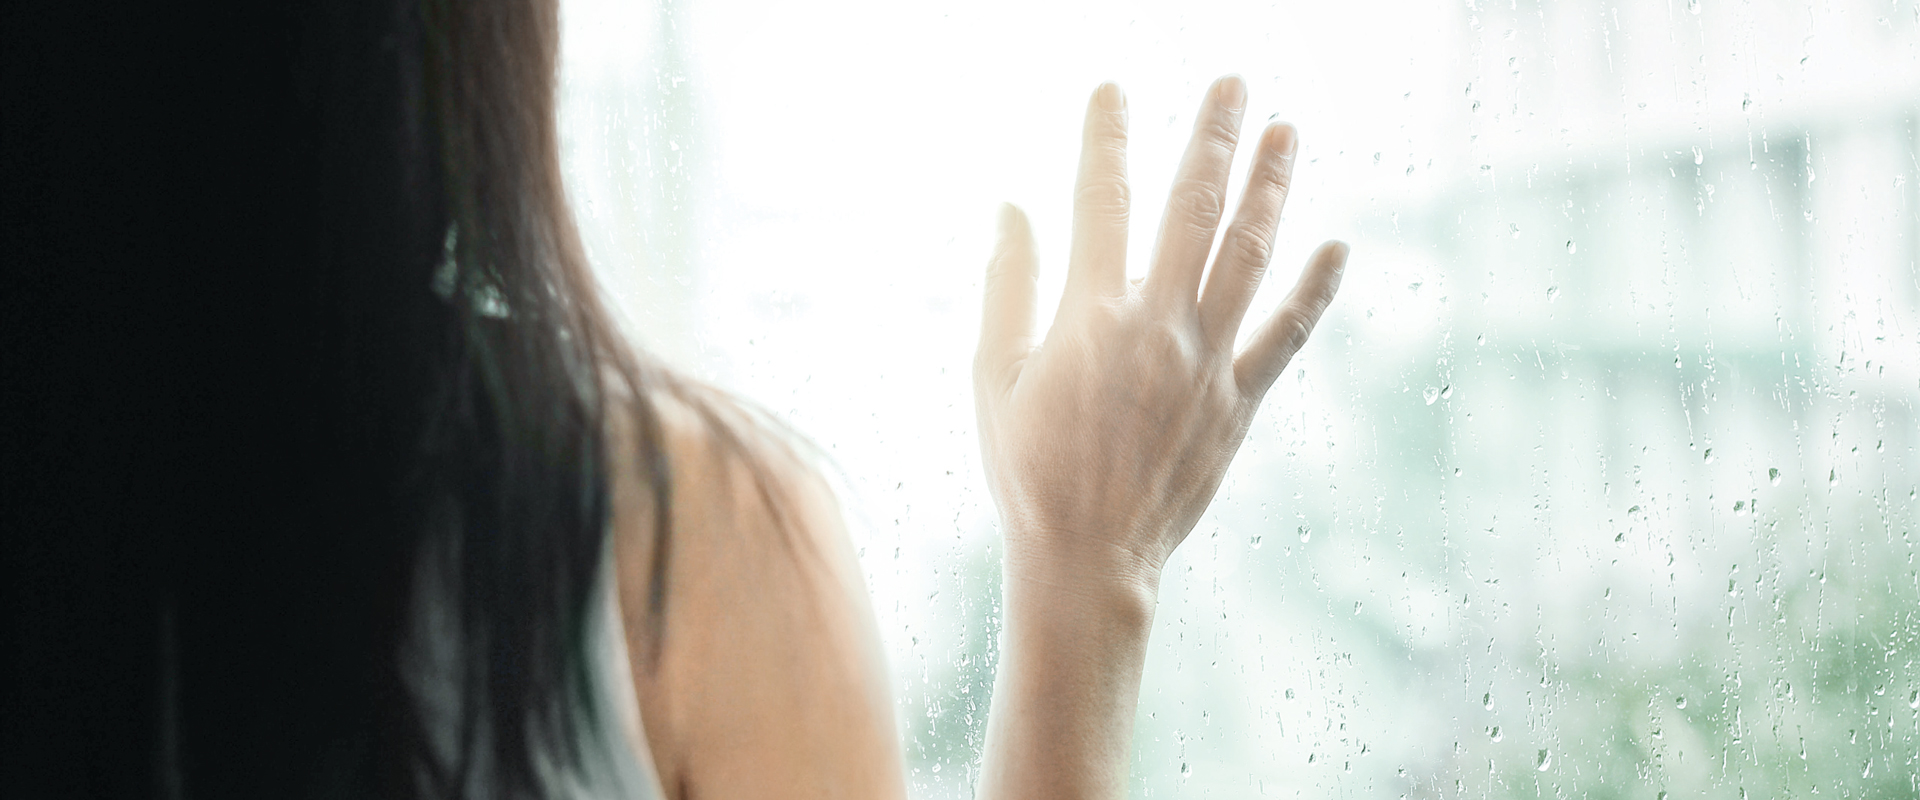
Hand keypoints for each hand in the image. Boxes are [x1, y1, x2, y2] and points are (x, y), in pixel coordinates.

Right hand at [974, 76, 1347, 593]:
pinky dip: (1316, 289)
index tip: (1114, 90)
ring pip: (1250, 255)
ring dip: (1271, 188)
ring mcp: (1206, 363)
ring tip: (1285, 132)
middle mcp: (1157, 328)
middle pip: (1192, 209)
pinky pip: (1287, 334)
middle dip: (1212, 137)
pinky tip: (1338, 246)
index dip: (1107, 138)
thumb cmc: (1027, 471)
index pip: (1098, 201)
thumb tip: (1011, 209)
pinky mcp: (1240, 401)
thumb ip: (1006, 288)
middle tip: (1233, 83)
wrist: (1086, 559)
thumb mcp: (991, 379)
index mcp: (1089, 317)